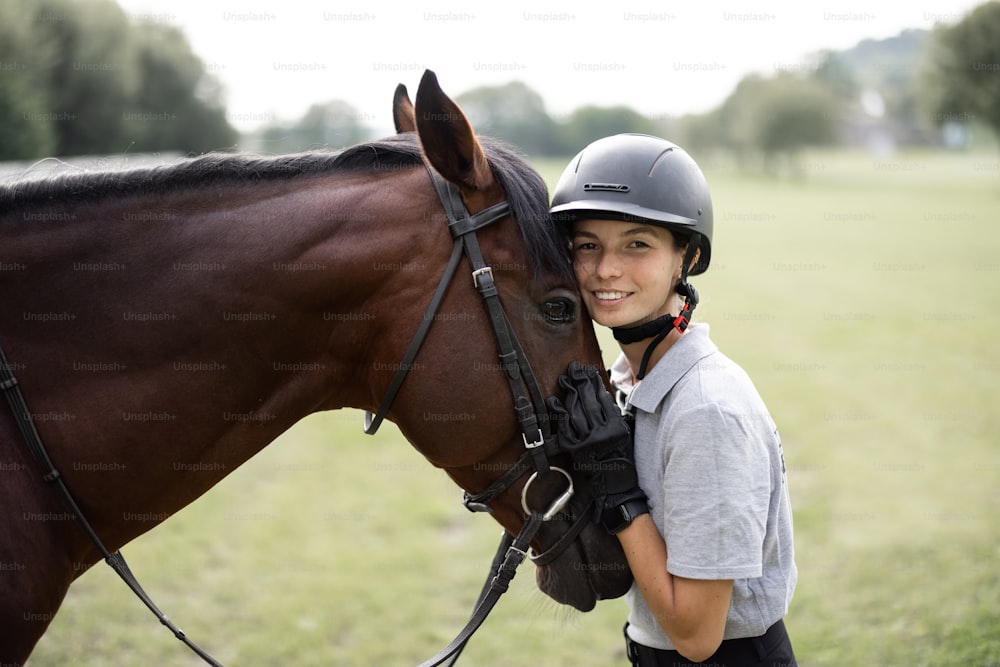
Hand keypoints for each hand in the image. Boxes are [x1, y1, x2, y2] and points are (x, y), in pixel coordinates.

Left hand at [546, 362, 647, 533]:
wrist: (616, 486)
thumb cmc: (621, 457)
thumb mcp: (625, 432)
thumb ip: (615, 414)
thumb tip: (602, 395)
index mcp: (617, 428)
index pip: (603, 400)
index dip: (594, 384)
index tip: (588, 372)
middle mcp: (603, 434)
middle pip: (588, 403)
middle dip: (580, 384)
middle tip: (573, 370)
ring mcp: (588, 443)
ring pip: (576, 413)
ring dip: (569, 395)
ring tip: (564, 381)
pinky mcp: (576, 451)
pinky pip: (566, 430)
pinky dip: (560, 415)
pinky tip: (555, 402)